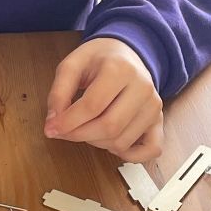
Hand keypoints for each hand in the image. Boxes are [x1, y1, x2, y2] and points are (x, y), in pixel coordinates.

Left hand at [45, 38, 163, 161]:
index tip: (50, 129)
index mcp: (120, 69)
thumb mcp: (72, 65)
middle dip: (79, 135)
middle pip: (109, 126)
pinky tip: (110, 143)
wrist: (127, 54)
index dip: (67, 122)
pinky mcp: (159, 121)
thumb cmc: (97, 60)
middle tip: (64, 132)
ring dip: (96, 143)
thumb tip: (53, 124)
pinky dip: (129, 156)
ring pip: (123, 141)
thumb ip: (59, 92)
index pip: (92, 106)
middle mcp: (143, 88)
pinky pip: (151, 150)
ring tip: (85, 128)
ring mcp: (154, 106)